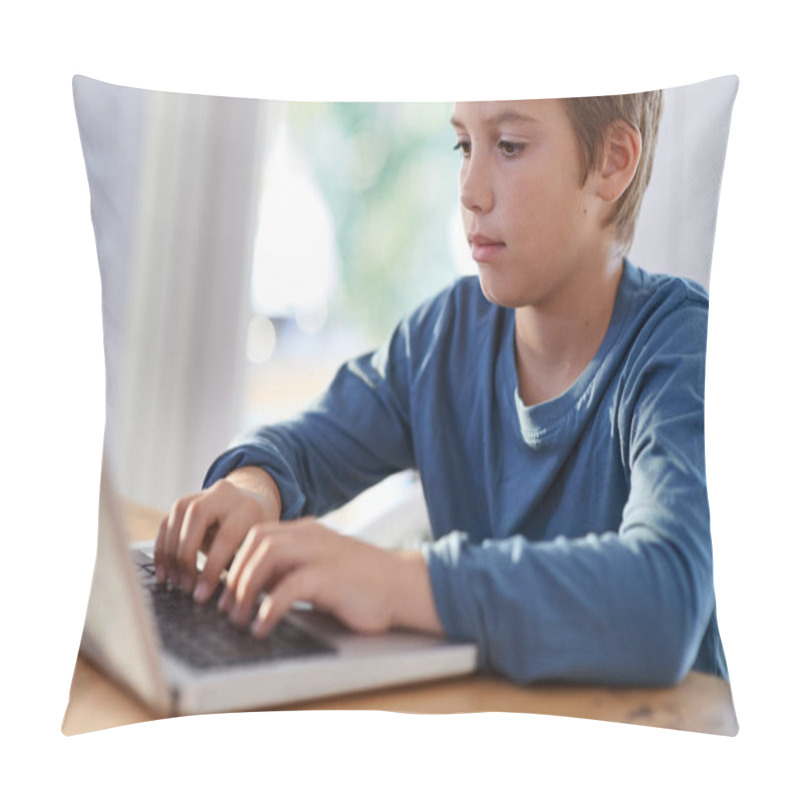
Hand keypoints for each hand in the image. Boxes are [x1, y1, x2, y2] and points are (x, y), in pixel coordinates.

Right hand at [154, 467, 281, 601]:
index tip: (202, 595)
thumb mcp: (259, 548)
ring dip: (170, 551)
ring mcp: (204, 493)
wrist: (255, 502)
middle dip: (185, 556)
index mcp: (248, 507)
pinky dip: (162, 546)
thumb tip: (231, 603)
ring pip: (178, 513)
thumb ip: (244, 567)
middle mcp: (226, 494)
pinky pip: (168, 520)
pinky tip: (163, 570)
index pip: (226, 536)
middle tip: (184, 587)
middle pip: (196, 517)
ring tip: (172, 581)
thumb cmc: (258, 535)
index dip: (211, 568)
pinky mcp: (187, 500)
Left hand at [216, 519, 443, 637]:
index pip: (257, 535)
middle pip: (257, 541)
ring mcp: (322, 553)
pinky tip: (263, 627)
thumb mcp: (318, 572)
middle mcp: (311, 537)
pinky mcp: (332, 576)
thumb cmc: (360, 585)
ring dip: (245, 587)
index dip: (234, 562)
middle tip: (224, 608)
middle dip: (234, 575)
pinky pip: (291, 585)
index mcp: (306, 533)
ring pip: (268, 554)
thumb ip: (289, 573)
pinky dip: (270, 607)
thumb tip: (251, 591)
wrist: (403, 586)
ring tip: (238, 618)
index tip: (222, 594)